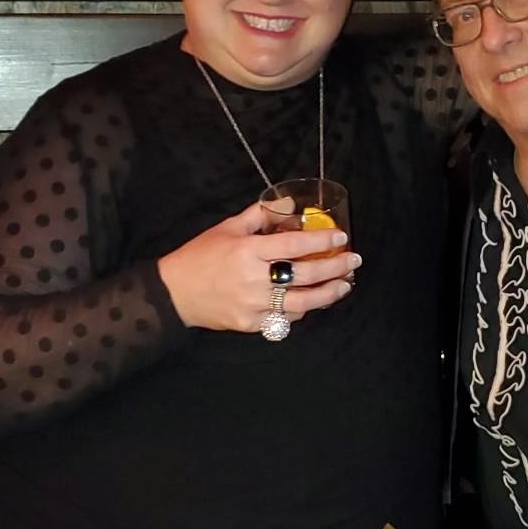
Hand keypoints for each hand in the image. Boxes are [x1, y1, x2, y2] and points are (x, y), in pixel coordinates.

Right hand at [157, 201, 360, 331]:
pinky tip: (314, 301)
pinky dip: (302, 310)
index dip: (320, 240)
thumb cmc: (201, 256)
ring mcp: (253, 305)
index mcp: (247, 251)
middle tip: (353, 261)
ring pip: (301, 303)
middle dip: (334, 267)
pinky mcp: (251, 324)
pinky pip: (285, 319)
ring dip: (328, 294)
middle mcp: (253, 279)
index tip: (341, 237)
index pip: (292, 245)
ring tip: (344, 285)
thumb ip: (259, 216)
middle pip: (304, 275)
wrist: (174, 293)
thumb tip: (287, 204)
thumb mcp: (227, 229)